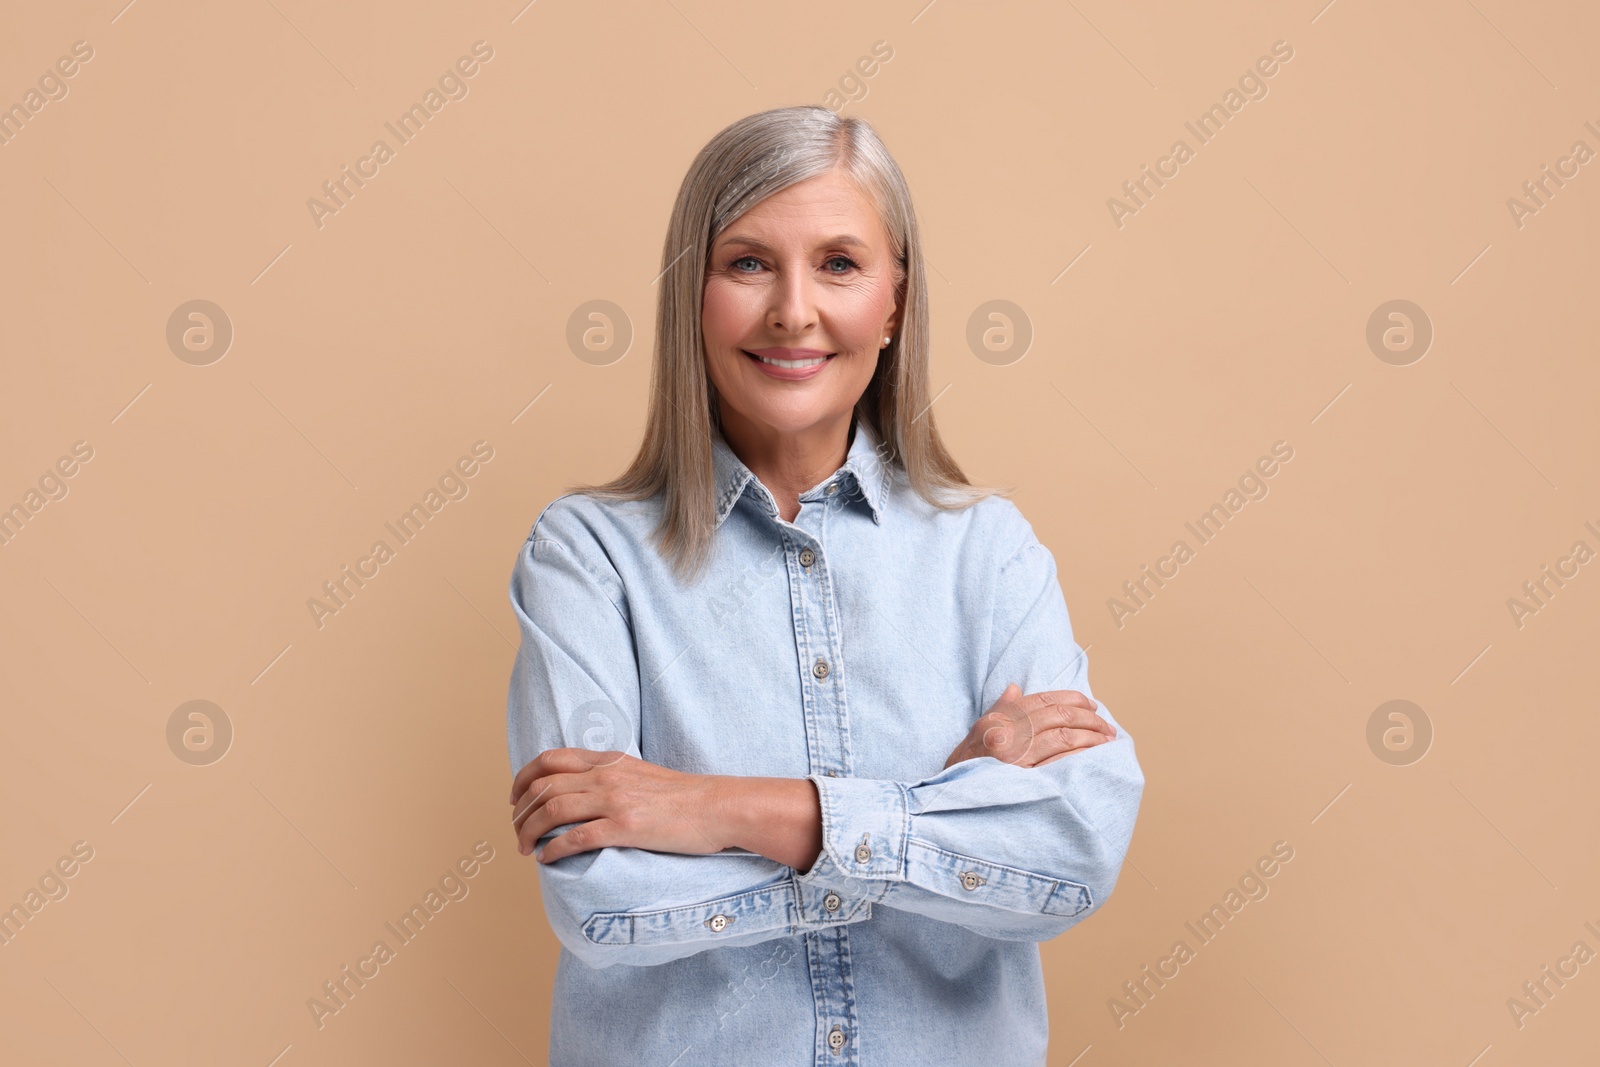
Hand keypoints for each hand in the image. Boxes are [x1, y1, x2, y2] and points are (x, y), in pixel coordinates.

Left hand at [509, 748, 728, 863]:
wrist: (717, 807)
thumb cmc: (683, 797)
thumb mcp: (640, 773)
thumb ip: (611, 776)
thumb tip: (583, 793)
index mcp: (608, 760)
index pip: (550, 760)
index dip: (523, 779)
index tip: (515, 799)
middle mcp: (605, 775)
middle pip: (543, 787)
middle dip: (520, 812)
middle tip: (516, 832)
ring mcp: (615, 800)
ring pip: (552, 811)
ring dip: (529, 832)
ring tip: (525, 849)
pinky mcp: (625, 827)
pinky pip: (576, 838)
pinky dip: (554, 850)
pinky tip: (547, 860)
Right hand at [943, 683, 1115, 769]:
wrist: (951, 798)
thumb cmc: (967, 766)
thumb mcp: (979, 732)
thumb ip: (1000, 710)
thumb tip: (1015, 689)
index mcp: (999, 720)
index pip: (1043, 700)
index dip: (1072, 699)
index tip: (1091, 706)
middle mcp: (1008, 734)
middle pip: (1058, 716)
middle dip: (1088, 719)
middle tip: (1106, 727)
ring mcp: (1016, 758)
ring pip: (1064, 737)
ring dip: (1091, 737)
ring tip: (1106, 741)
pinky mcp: (1026, 780)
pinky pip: (1061, 762)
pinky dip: (1081, 757)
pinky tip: (1094, 758)